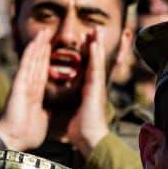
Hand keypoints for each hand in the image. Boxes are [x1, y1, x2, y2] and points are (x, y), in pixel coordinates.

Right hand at [0, 26, 54, 151]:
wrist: (14, 140)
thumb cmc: (26, 134)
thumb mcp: (42, 119)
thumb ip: (45, 111)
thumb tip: (50, 111)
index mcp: (34, 95)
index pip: (42, 73)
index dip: (46, 60)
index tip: (51, 48)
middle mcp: (28, 87)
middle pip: (37, 63)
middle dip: (42, 48)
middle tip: (46, 32)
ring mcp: (23, 84)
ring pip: (32, 61)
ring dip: (37, 46)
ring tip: (43, 32)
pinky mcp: (19, 85)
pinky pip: (25, 67)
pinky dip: (29, 55)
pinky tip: (34, 43)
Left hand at [63, 29, 111, 158]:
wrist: (90, 140)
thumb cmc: (82, 131)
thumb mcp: (76, 113)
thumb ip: (75, 104)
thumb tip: (69, 104)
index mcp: (89, 90)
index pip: (89, 67)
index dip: (89, 53)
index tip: (86, 40)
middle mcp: (95, 86)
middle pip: (96, 60)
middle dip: (95, 44)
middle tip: (95, 29)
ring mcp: (97, 86)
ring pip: (97, 60)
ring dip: (96, 44)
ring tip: (96, 29)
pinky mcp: (96, 88)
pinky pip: (95, 68)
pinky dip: (94, 55)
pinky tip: (93, 43)